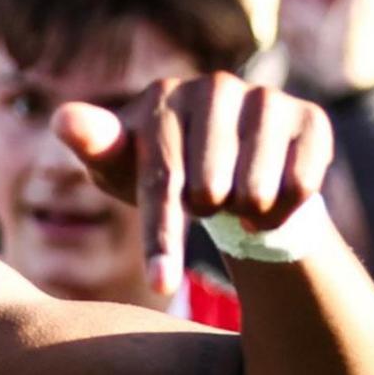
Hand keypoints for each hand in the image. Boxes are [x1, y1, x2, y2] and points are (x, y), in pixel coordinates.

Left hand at [53, 74, 337, 304]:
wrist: (230, 167)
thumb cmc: (163, 173)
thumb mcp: (121, 167)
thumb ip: (96, 147)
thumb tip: (63, 117)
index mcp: (162, 99)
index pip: (160, 178)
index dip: (162, 236)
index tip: (161, 286)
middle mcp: (215, 87)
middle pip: (211, 189)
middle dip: (205, 214)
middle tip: (204, 204)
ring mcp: (265, 98)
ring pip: (257, 190)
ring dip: (245, 214)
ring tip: (235, 203)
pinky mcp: (310, 117)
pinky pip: (301, 184)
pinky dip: (284, 211)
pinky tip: (269, 204)